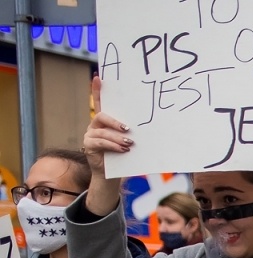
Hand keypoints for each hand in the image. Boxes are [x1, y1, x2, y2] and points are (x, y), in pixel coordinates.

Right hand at [83, 76, 131, 215]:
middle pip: (102, 115)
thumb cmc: (123, 155)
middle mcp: (95, 125)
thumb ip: (133, 132)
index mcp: (105, 121)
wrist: (111, 174)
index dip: (97, 90)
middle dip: (115, 122)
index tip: (98, 77)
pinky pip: (99, 142)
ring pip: (102, 131)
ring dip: (116, 137)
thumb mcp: (129, 141)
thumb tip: (154, 125)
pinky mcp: (88, 145)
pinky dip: (112, 145)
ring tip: (129, 143)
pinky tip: (122, 149)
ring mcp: (90, 134)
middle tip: (128, 129)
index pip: (100, 102)